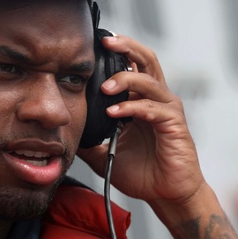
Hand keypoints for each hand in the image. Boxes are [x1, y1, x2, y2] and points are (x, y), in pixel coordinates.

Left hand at [78, 35, 205, 215]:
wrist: (166, 195)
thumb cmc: (144, 174)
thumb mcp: (105, 154)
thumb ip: (88, 141)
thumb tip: (63, 135)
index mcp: (142, 101)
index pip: (131, 65)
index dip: (116, 52)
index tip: (92, 46)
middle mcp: (156, 99)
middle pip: (146, 59)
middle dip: (126, 47)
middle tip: (105, 42)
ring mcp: (167, 109)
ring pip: (149, 80)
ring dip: (126, 79)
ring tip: (105, 87)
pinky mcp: (174, 124)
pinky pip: (152, 108)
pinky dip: (132, 107)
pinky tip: (114, 113)